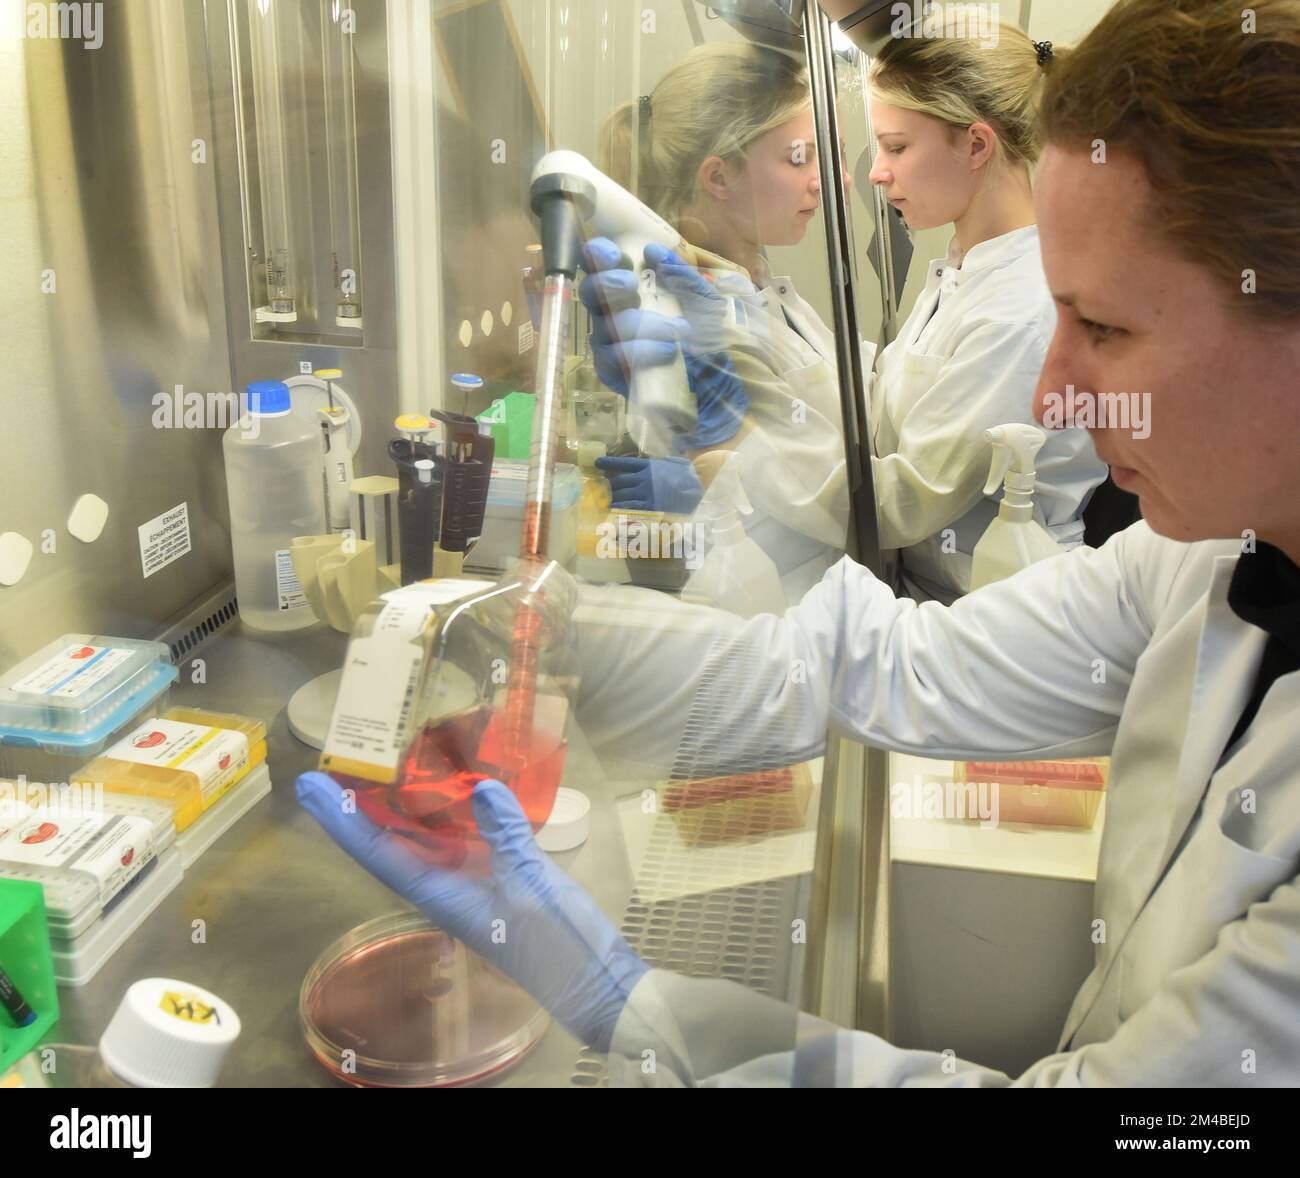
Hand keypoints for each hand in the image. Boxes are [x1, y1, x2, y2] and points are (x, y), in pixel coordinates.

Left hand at [296, 772, 647, 1050]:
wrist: (592, 978)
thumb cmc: (556, 943)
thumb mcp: (531, 885)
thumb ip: (507, 835)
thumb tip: (481, 787)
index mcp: (440, 894)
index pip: (378, 851)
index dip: (342, 819)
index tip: (311, 788)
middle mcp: (443, 885)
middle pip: (388, 840)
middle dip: (359, 805)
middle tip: (334, 763)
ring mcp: (468, 879)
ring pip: (420, 836)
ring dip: (398, 804)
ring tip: (380, 765)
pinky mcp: (494, 874)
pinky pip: (457, 836)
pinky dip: (447, 808)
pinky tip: (448, 784)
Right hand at [580, 238, 750, 449]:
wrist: (723, 396)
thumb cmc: (713, 346)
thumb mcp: (709, 306)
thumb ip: (684, 278)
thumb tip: (654, 252)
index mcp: (636, 292)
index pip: (603, 267)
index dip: (599, 255)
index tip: (613, 253)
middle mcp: (617, 315)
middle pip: (591, 293)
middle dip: (607, 284)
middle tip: (632, 286)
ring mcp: (612, 346)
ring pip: (605, 328)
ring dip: (640, 324)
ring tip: (678, 333)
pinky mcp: (614, 376)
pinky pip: (612, 360)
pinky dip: (640, 353)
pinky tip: (666, 353)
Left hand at [595, 455, 703, 513]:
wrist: (700, 489)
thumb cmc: (690, 478)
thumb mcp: (676, 464)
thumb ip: (665, 463)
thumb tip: (662, 463)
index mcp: (649, 466)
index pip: (624, 463)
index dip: (609, 463)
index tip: (597, 463)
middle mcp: (643, 478)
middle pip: (619, 482)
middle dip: (611, 488)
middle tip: (607, 492)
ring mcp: (645, 493)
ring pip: (621, 496)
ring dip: (613, 500)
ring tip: (609, 504)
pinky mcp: (648, 507)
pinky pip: (628, 509)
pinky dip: (619, 511)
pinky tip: (614, 512)